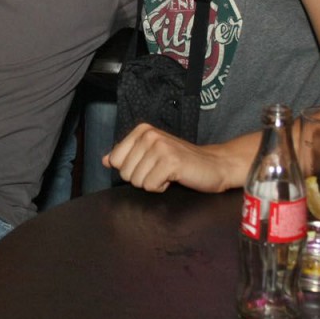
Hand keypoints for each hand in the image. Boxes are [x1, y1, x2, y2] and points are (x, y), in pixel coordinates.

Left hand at [104, 123, 229, 193]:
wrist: (214, 165)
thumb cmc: (181, 162)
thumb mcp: (151, 154)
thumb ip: (127, 155)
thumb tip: (105, 160)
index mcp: (141, 130)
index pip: (114, 160)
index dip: (131, 169)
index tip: (150, 164)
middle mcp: (149, 134)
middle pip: (124, 173)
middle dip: (142, 178)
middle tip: (161, 170)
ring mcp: (159, 146)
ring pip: (136, 181)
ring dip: (153, 183)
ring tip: (168, 173)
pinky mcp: (170, 161)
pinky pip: (150, 186)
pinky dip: (162, 188)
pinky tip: (174, 178)